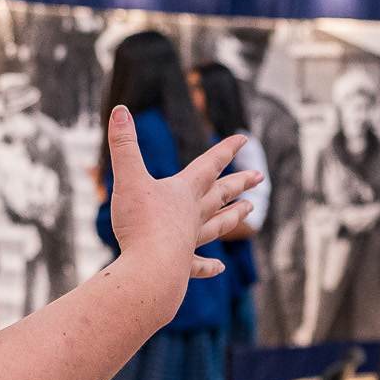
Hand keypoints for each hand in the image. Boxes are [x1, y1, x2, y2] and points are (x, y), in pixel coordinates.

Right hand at [104, 107, 258, 285]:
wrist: (149, 268)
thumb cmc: (140, 223)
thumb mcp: (128, 179)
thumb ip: (123, 145)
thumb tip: (119, 110)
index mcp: (184, 191)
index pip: (210, 164)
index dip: (226, 149)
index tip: (244, 138)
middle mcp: (193, 214)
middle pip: (221, 194)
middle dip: (239, 182)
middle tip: (260, 176)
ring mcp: (190, 240)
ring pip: (218, 225)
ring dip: (233, 216)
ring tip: (250, 210)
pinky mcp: (182, 265)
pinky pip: (198, 265)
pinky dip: (208, 266)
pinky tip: (219, 268)